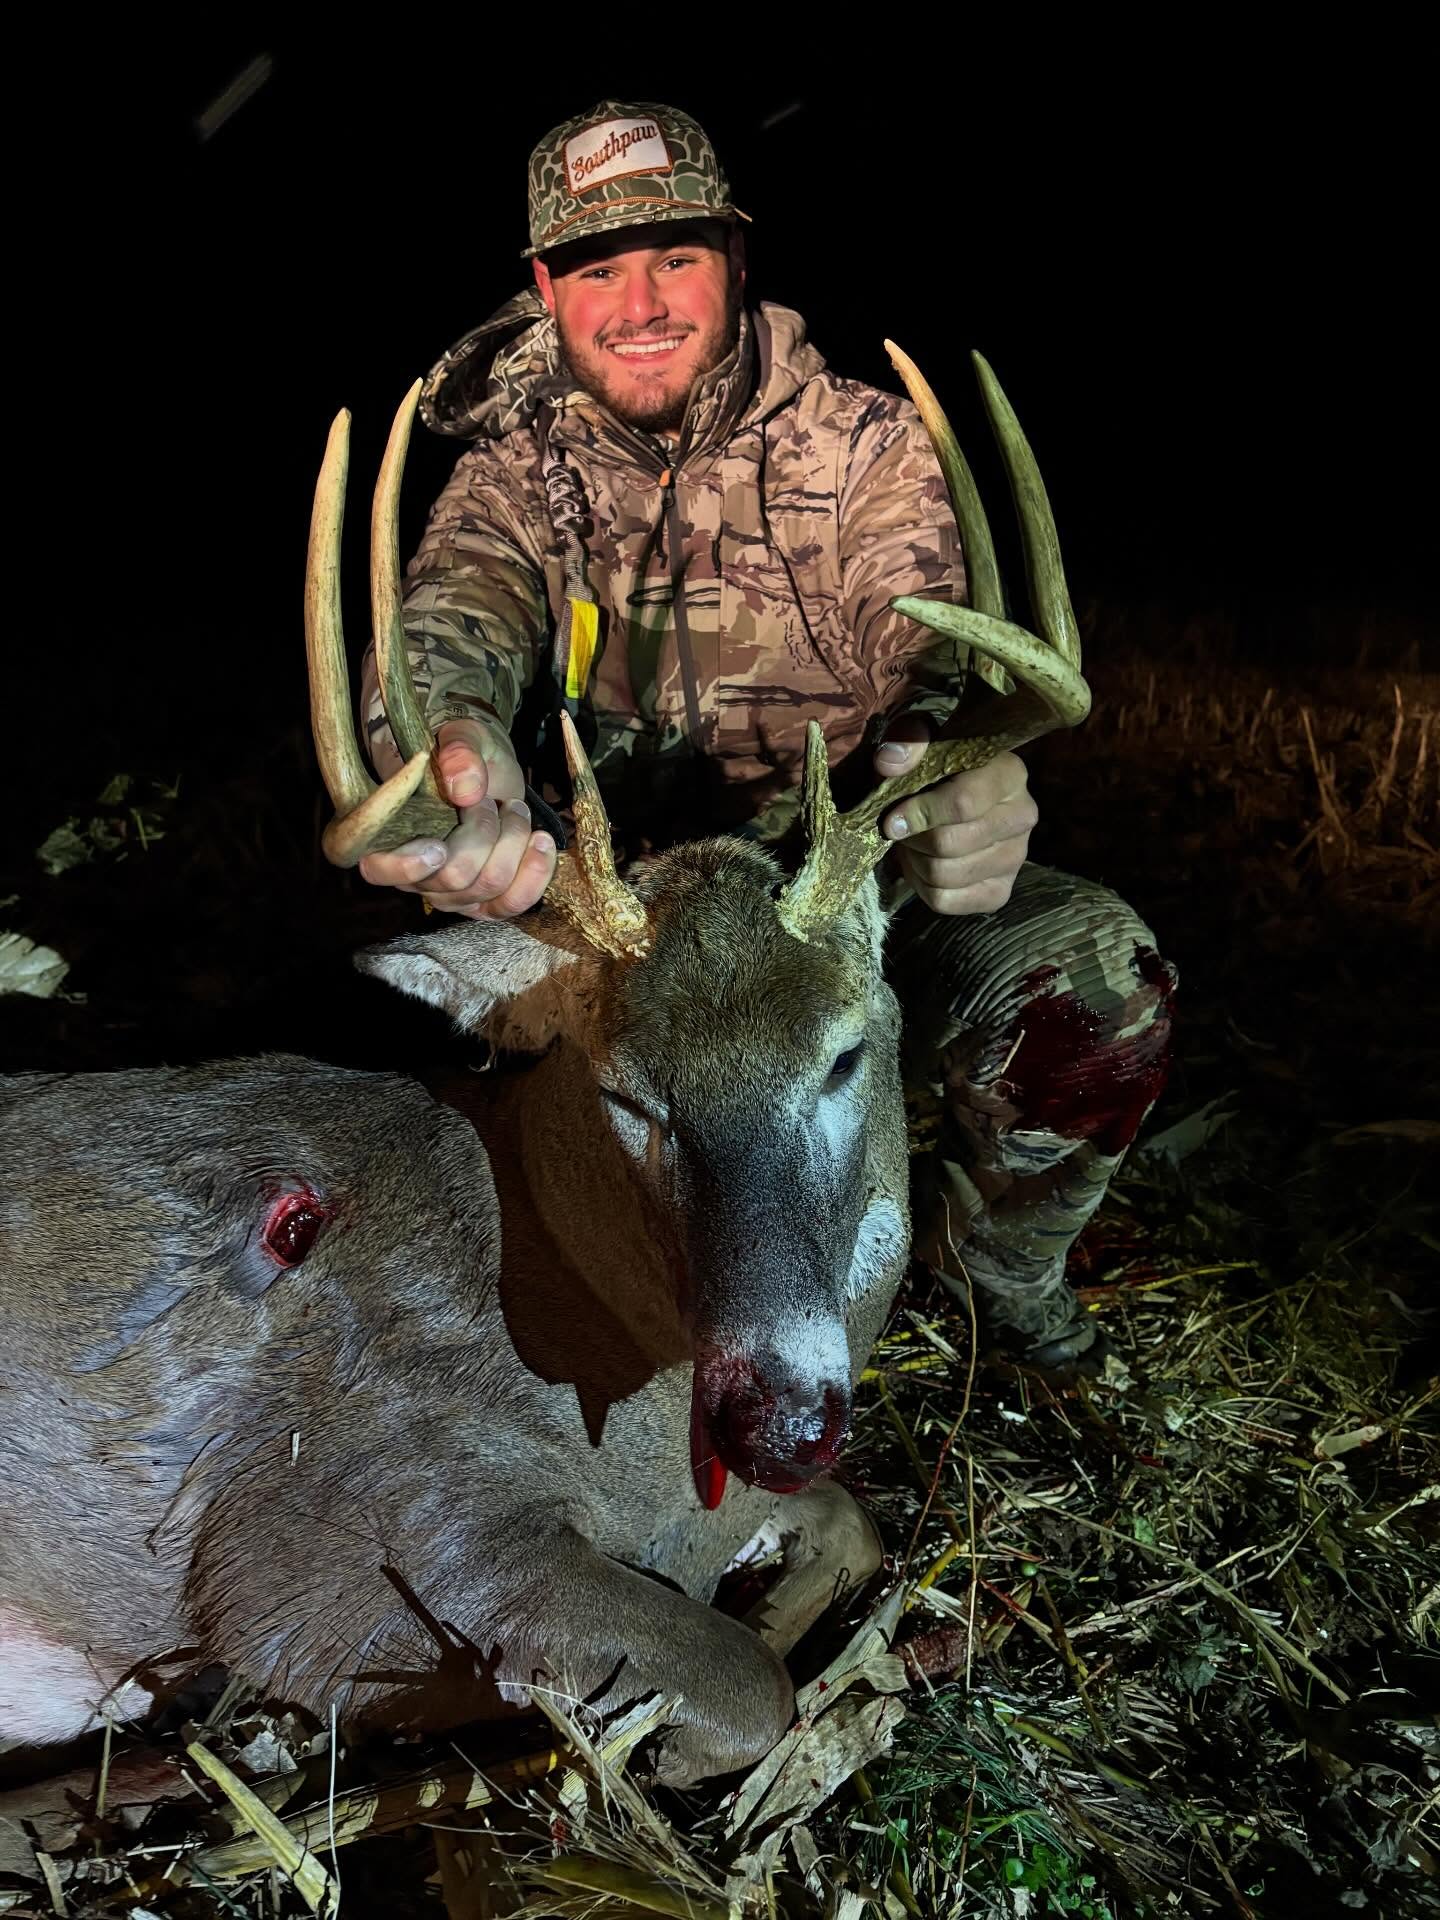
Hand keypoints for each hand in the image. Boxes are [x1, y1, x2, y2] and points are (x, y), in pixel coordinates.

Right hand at [359, 717, 556, 917]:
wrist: (488, 770)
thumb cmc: (463, 754)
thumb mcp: (460, 736)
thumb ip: (459, 752)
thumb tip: (464, 789)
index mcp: (387, 838)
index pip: (380, 871)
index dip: (407, 866)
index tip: (437, 845)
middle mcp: (415, 876)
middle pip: (453, 876)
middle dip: (483, 832)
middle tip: (489, 801)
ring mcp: (452, 893)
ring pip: (488, 885)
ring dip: (512, 841)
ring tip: (515, 810)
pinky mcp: (487, 900)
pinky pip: (512, 903)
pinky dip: (534, 872)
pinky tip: (540, 841)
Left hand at [875, 717, 1035, 914]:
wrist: (952, 800)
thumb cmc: (936, 767)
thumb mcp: (921, 741)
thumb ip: (907, 740)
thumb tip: (889, 762)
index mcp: (1009, 773)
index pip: (963, 803)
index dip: (919, 814)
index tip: (891, 819)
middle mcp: (1023, 816)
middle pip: (949, 844)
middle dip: (912, 839)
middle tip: (901, 830)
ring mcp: (1016, 857)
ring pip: (944, 875)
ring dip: (914, 862)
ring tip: (911, 845)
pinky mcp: (1000, 891)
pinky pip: (945, 901)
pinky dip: (922, 887)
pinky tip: (922, 866)